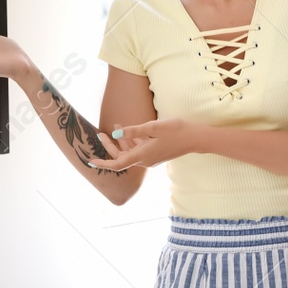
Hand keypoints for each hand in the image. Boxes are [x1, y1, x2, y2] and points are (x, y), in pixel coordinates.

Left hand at [89, 118, 204, 169]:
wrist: (196, 138)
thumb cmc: (177, 130)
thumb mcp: (154, 127)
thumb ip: (134, 130)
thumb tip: (115, 132)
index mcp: (143, 155)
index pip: (118, 163)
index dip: (103, 163)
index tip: (90, 161)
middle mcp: (145, 160)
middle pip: (122, 157)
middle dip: (110, 146)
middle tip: (101, 133)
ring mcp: (151, 158)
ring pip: (131, 153)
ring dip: (122, 141)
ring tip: (116, 124)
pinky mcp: (156, 154)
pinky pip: (139, 150)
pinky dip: (133, 142)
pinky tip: (130, 131)